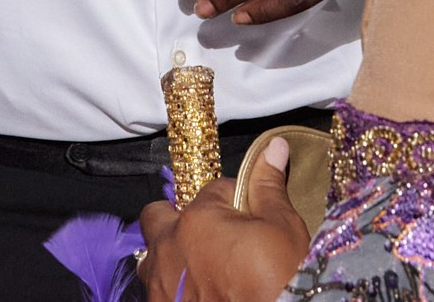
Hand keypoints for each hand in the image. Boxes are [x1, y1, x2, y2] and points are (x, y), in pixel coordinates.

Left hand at [137, 137, 310, 301]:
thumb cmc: (281, 280)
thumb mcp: (282, 226)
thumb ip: (268, 186)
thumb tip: (273, 147)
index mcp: (198, 219)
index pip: (211, 190)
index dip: (232, 199)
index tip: (245, 212)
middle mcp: (170, 249)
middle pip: (158, 215)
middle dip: (178, 218)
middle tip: (208, 232)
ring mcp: (162, 284)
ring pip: (151, 256)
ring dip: (170, 255)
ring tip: (200, 266)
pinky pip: (157, 289)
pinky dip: (173, 287)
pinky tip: (199, 290)